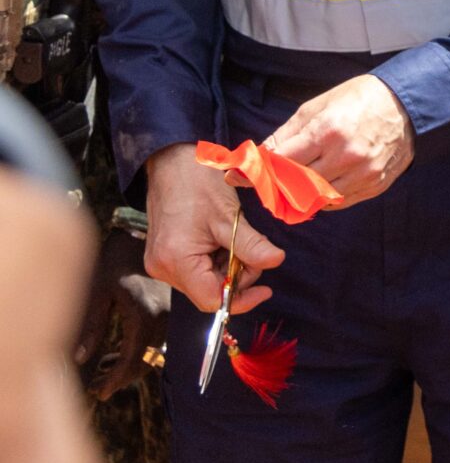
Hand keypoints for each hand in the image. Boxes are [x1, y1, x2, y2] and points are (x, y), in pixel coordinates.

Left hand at [73, 227, 170, 399]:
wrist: (140, 233)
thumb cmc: (115, 259)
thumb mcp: (98, 291)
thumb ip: (92, 326)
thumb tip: (82, 358)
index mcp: (145, 314)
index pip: (134, 359)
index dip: (115, 380)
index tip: (100, 392)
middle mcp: (163, 316)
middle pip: (146, 360)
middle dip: (122, 377)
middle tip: (99, 387)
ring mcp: (170, 312)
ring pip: (153, 351)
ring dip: (131, 364)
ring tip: (104, 368)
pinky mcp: (171, 308)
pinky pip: (157, 338)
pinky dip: (140, 350)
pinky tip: (120, 350)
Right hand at [143, 144, 283, 314]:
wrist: (172, 162)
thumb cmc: (198, 184)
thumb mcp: (230, 217)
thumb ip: (252, 245)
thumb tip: (275, 262)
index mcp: (176, 261)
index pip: (211, 300)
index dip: (241, 299)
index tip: (265, 288)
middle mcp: (163, 268)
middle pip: (209, 291)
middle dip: (237, 276)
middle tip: (253, 248)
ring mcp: (161, 262)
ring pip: (204, 280)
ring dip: (227, 266)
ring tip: (235, 236)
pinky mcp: (164, 255)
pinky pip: (196, 269)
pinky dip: (215, 259)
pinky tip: (222, 238)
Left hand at [265, 73, 415, 207]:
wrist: (408, 104)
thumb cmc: (359, 99)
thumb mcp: (317, 106)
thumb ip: (285, 134)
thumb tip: (257, 157)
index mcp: (328, 131)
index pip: (282, 161)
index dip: (261, 168)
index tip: (245, 174)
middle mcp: (346, 156)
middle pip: (296, 184)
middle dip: (278, 182)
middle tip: (271, 178)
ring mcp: (363, 174)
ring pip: (316, 199)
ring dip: (301, 193)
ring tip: (296, 182)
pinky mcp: (374, 185)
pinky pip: (338, 202)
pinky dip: (324, 198)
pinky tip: (322, 183)